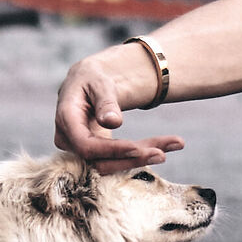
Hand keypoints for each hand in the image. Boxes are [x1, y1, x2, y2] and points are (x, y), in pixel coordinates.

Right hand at [54, 48, 185, 174]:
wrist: (87, 83)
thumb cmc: (92, 77)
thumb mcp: (99, 81)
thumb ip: (105, 101)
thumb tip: (112, 122)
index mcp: (66, 118)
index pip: (85, 145)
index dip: (111, 150)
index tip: (137, 147)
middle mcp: (69, 139)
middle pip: (99, 161)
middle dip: (132, 159)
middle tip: (162, 153)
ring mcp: (81, 149)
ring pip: (111, 163)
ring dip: (142, 157)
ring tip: (175, 143)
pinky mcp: (97, 153)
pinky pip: (119, 158)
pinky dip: (144, 152)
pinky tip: (169, 145)